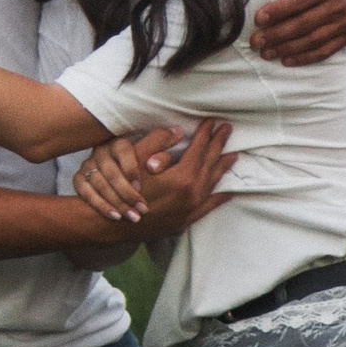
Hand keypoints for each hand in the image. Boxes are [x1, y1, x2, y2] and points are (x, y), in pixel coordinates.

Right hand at [69, 128, 168, 226]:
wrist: (108, 186)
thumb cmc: (133, 161)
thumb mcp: (147, 151)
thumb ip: (160, 143)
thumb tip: (179, 132)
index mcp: (117, 142)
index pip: (124, 151)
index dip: (134, 169)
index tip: (143, 186)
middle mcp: (100, 153)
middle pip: (110, 172)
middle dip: (128, 193)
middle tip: (144, 208)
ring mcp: (87, 167)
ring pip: (98, 184)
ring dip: (117, 202)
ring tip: (134, 217)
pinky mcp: (79, 180)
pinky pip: (85, 192)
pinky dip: (101, 206)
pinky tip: (116, 217)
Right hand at [121, 115, 235, 242]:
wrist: (112, 225)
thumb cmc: (122, 190)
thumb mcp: (135, 158)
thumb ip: (158, 141)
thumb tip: (178, 131)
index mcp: (182, 178)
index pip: (199, 149)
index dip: (205, 133)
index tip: (212, 121)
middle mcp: (191, 196)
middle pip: (209, 165)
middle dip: (218, 145)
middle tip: (228, 130)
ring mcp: (189, 211)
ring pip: (211, 185)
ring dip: (222, 168)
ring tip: (233, 156)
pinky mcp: (183, 222)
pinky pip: (207, 207)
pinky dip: (218, 198)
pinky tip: (227, 193)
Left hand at [249, 0, 345, 65]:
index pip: (299, 1)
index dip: (277, 11)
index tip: (258, 19)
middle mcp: (339, 5)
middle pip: (303, 24)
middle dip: (276, 35)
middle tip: (255, 42)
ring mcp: (345, 22)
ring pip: (312, 40)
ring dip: (287, 49)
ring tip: (265, 53)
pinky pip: (325, 50)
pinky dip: (305, 58)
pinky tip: (286, 61)